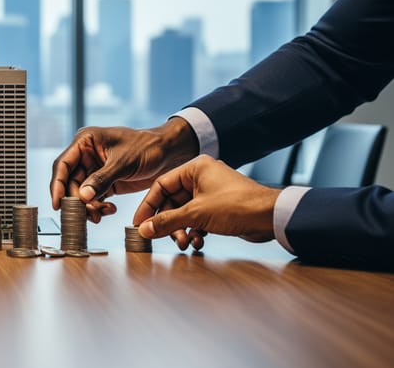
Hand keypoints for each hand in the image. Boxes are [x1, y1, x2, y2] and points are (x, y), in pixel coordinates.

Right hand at [49, 117, 198, 221]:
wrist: (170, 153)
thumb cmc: (148, 147)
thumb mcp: (123, 162)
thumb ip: (101, 179)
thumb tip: (83, 197)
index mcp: (85, 142)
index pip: (63, 165)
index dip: (57, 185)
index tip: (58, 204)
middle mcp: (86, 155)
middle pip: (71, 182)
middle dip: (78, 200)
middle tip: (88, 214)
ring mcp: (95, 169)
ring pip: (81, 193)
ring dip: (89, 206)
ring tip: (101, 214)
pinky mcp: (105, 182)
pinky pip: (94, 198)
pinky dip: (98, 206)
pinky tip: (109, 210)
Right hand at [133, 155, 279, 250]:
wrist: (271, 217)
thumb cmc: (238, 206)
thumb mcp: (196, 214)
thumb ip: (167, 222)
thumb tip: (144, 229)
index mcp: (194, 168)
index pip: (161, 185)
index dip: (148, 206)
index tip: (139, 223)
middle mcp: (201, 177)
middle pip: (172, 201)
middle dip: (168, 223)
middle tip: (162, 237)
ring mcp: (210, 193)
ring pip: (184, 213)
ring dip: (181, 230)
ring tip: (184, 243)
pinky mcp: (218, 207)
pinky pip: (197, 219)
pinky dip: (195, 231)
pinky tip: (198, 242)